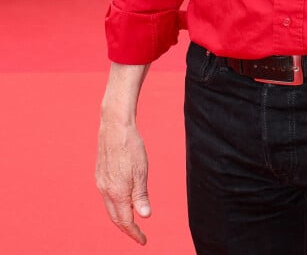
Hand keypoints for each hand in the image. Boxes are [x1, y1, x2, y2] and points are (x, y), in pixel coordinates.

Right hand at [96, 119, 150, 245]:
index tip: (144, 241)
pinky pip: (107, 196)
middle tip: (138, 235)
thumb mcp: (141, 172)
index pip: (125, 221)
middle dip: (127, 228)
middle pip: (115, 217)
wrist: (114, 126)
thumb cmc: (131, 147)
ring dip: (120, 217)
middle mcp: (105, 190)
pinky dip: (115, 205)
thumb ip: (141, 196)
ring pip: (110, 207)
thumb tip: (144, 217)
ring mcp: (101, 182)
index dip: (135, 233)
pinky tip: (122, 201)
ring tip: (132, 221)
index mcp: (117, 192)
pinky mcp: (100, 174)